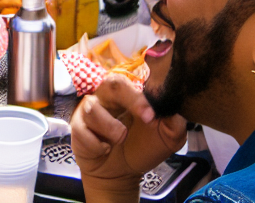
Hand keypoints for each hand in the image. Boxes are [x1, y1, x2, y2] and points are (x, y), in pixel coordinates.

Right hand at [71, 74, 186, 195]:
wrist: (121, 172)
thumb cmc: (142, 147)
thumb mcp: (165, 138)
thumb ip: (174, 123)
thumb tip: (178, 110)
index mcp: (129, 94)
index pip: (132, 83)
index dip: (141, 97)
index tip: (152, 116)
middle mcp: (107, 96)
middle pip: (111, 82)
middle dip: (129, 99)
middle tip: (146, 119)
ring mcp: (89, 110)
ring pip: (93, 108)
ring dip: (111, 129)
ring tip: (120, 139)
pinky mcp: (77, 127)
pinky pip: (83, 131)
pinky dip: (97, 144)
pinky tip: (105, 149)